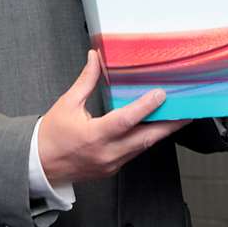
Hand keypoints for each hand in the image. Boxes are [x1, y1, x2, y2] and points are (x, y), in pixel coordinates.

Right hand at [38, 51, 187, 185]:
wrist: (39, 166)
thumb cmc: (51, 135)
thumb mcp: (67, 104)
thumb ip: (86, 81)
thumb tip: (95, 57)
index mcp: (94, 135)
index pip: (126, 120)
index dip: (145, 107)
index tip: (161, 94)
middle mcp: (106, 152)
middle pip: (146, 138)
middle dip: (169, 125)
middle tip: (188, 111)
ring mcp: (111, 164)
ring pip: (143, 147)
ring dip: (161, 132)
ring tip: (179, 117)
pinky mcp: (113, 169)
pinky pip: (135, 153)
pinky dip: (146, 139)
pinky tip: (156, 127)